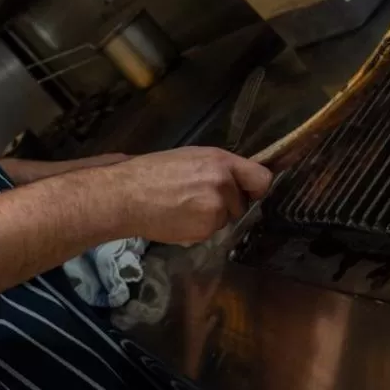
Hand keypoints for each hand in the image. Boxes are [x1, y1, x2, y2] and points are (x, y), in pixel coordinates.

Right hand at [102, 147, 272, 244]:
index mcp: (221, 162)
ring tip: (183, 208)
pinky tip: (177, 218)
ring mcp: (216, 210)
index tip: (248, 191)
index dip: (255, 187)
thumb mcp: (190, 157)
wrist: (127, 196)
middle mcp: (224, 185)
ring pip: (225, 218)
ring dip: (211, 217)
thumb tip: (236, 180)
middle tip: (199, 198)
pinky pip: (210, 231)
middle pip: (242, 202)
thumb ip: (217, 168)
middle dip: (227, 203)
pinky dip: (198, 228)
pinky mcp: (205, 231)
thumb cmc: (152, 171)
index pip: (262, 178)